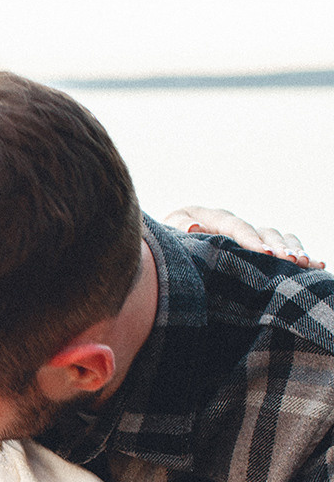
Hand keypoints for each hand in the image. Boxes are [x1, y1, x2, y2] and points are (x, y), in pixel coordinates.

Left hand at [164, 207, 323, 269]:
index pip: (236, 227)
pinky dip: (299, 254)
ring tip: (306, 263)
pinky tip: (317, 265)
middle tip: (292, 261)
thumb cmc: (165, 241)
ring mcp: (248, 235)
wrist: (166, 243)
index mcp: (213, 217)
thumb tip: (196, 227)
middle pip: (263, 232)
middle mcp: (235, 224)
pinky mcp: (255, 248)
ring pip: (279, 238)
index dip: (251, 240)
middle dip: (279, 247)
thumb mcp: (166, 233)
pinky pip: (282, 248)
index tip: (266, 254)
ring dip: (293, 250)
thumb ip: (180, 229)